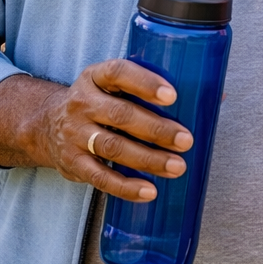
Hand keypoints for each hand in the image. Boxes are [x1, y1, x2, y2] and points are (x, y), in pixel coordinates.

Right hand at [0, 61, 194, 201]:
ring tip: (177, 167)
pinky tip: (150, 191)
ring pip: (112, 147)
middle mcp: (81, 103)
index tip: (173, 96)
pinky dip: (126, 186)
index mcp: (96, 77)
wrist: (46, 126)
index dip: (145, 83)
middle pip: (120, 115)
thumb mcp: (115, 86)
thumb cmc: (100, 103)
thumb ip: (156, 89)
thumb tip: (216, 96)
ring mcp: (74, 134)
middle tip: (186, 140)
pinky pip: (100, 177)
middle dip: (156, 129)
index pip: (119, 72)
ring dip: (147, 159)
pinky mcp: (73, 163)